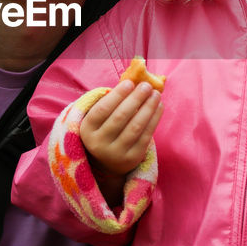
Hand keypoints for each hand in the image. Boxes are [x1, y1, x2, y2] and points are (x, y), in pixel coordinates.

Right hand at [80, 79, 162, 204]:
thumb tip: (134, 83)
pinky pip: (146, 136)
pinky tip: (159, 107)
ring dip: (148, 108)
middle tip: (146, 86)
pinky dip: (154, 119)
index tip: (130, 83)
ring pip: (135, 127)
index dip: (116, 96)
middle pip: (120, 117)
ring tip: (156, 95)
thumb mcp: (100, 120)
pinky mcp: (131, 159)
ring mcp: (115, 153)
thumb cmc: (105, 131)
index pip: (102, 110)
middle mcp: (99, 144)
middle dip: (135, 99)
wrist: (107, 162)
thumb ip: (112, 103)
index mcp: (87, 130)